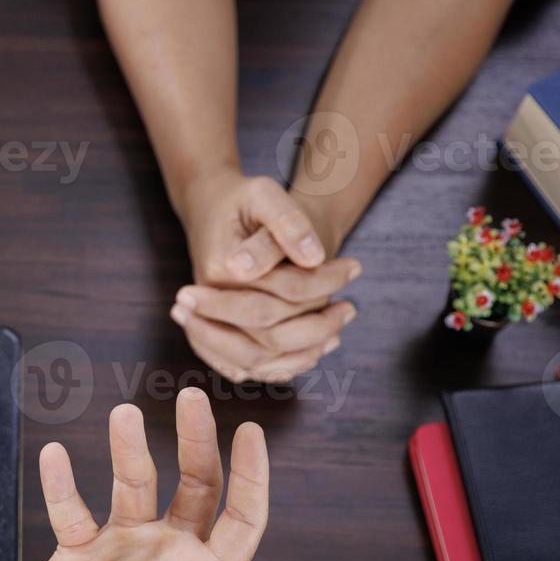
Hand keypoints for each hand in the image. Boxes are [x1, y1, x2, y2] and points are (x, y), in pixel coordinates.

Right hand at [19, 388, 302, 560]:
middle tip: (190, 398)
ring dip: (129, 449)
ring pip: (131, 486)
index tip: (250, 432)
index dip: (249, 474)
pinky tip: (56, 455)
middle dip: (195, 441)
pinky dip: (62, 483)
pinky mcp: (77, 555)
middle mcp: (169, 554)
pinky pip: (70, 510)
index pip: (239, 515)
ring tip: (124, 414)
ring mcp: (123, 550)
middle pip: (192, 485)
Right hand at [173, 170, 361, 381]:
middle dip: (317, 325)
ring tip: (337, 333)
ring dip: (302, 351)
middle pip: (267, 334)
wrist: (210, 211)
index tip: (354, 267)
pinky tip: (313, 350)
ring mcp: (206, 323)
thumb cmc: (241, 202)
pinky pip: (246, 367)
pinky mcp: (212, 336)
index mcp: (220, 269)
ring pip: (256, 359)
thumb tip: (312, 258)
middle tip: (350, 307)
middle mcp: (208, 303)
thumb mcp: (264, 193)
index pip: (280, 290)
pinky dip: (281, 365)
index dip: (324, 281)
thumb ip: (287, 222)